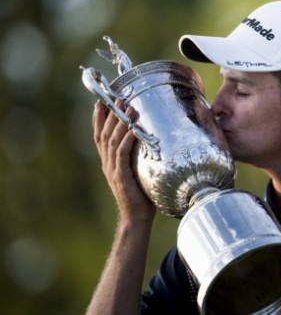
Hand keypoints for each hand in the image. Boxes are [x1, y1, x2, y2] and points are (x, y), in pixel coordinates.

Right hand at [93, 100, 154, 223]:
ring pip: (112, 141)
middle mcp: (107, 164)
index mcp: (109, 162)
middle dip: (110, 115)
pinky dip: (126, 140)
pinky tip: (133, 129)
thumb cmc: (141, 194)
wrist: (136, 217)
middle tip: (118, 98)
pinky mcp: (120, 176)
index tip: (101, 102)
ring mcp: (112, 170)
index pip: (100, 136)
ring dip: (120, 123)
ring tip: (128, 108)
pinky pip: (122, 154)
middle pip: (104, 134)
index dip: (99, 119)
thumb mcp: (137, 170)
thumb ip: (137, 156)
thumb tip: (147, 139)